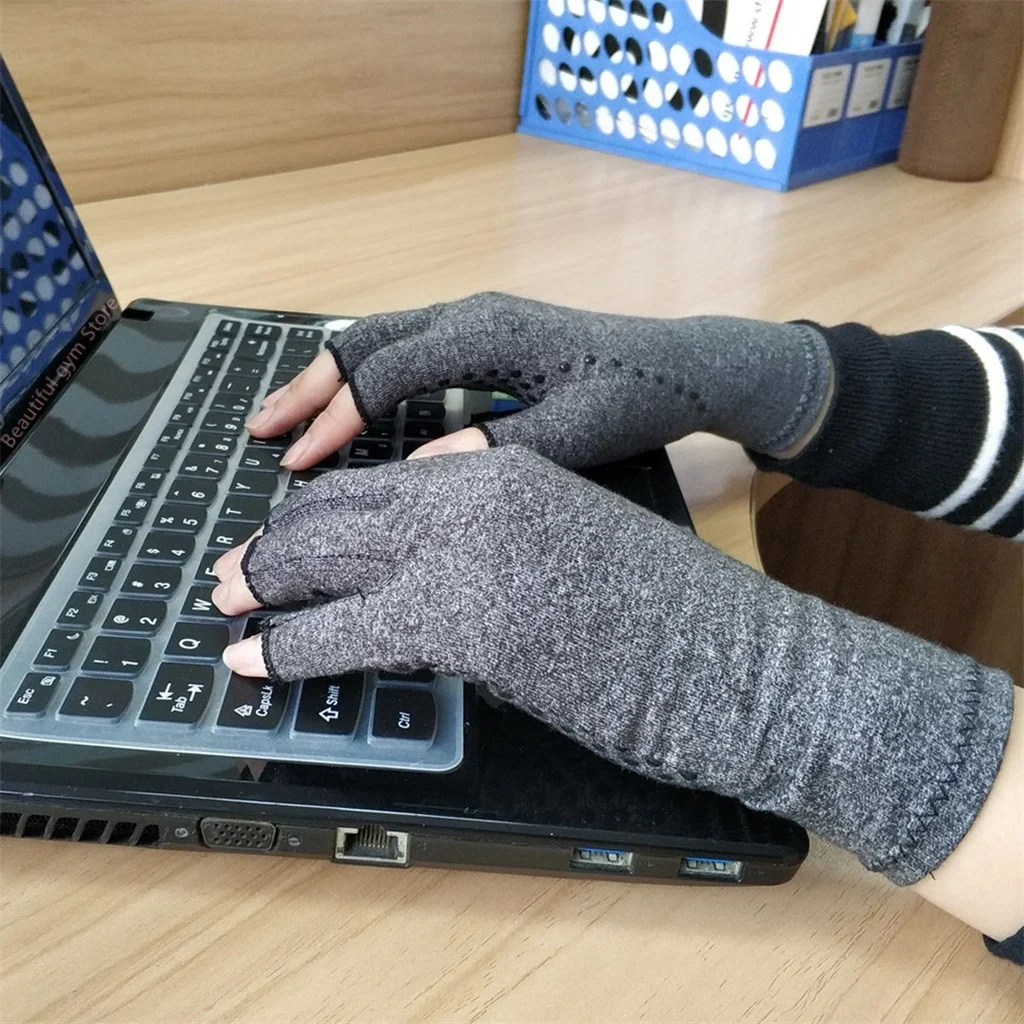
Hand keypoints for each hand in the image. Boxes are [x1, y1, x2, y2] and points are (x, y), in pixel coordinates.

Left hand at [213, 446, 1011, 888]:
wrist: (729, 654)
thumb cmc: (666, 611)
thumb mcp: (573, 544)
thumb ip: (502, 540)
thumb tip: (439, 568)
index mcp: (504, 466)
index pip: (383, 476)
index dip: (323, 507)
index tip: (287, 531)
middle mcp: (474, 491)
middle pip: (339, 506)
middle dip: (275, 541)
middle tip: (232, 567)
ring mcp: (464, 553)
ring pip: (325, 556)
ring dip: (263, 583)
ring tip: (223, 603)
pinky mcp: (459, 622)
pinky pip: (340, 630)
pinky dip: (286, 645)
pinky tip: (252, 661)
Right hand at [247, 292, 832, 469]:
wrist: (682, 365)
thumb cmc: (634, 399)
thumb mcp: (575, 435)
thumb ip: (499, 450)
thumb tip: (420, 471)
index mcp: (484, 333)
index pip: (385, 375)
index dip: (335, 419)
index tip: (296, 464)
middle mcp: (469, 315)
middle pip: (365, 343)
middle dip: (308, 387)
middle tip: (259, 431)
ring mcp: (474, 319)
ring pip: (378, 340)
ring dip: (327, 378)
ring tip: (282, 416)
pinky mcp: (482, 335)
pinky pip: (402, 348)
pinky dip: (362, 377)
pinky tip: (348, 406)